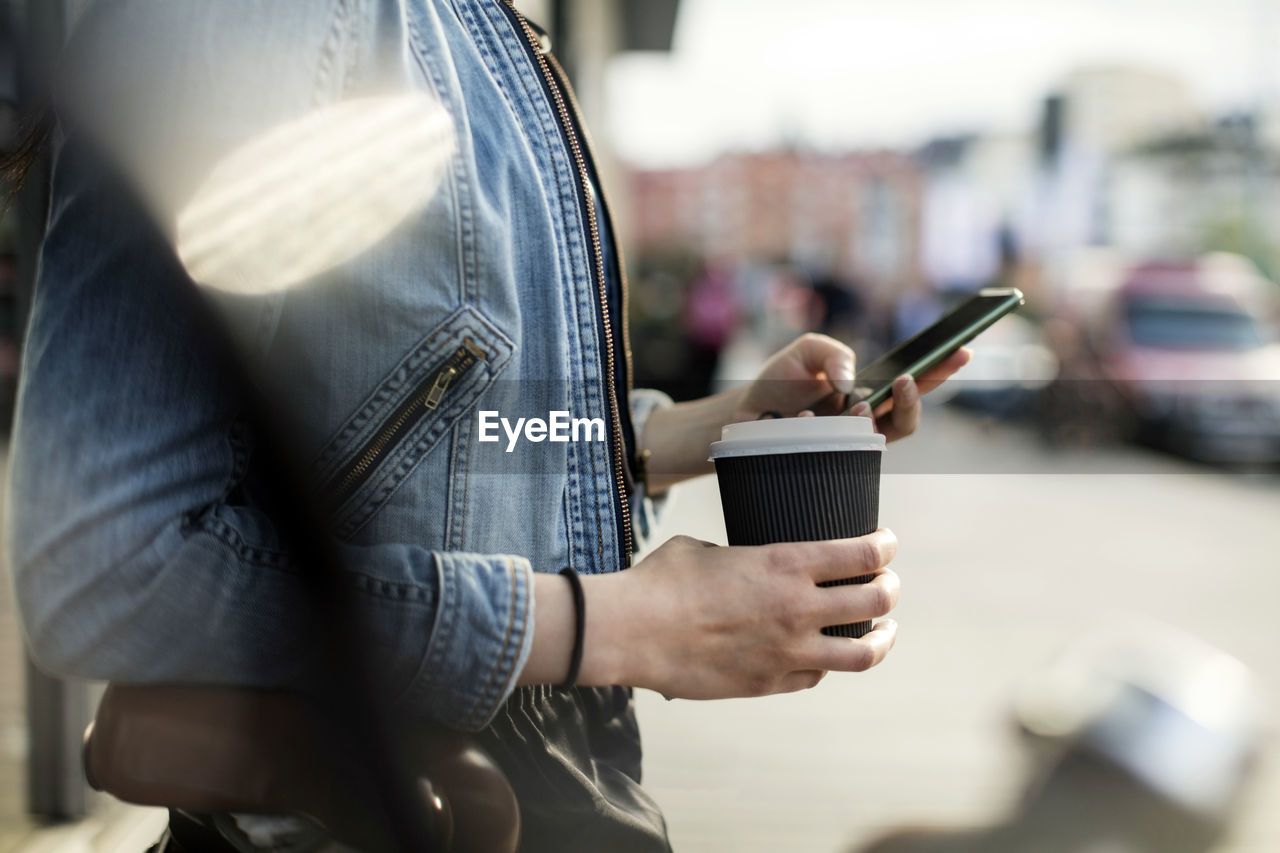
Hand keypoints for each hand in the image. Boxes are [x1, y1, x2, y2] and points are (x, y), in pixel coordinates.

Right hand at [583, 529, 899, 698]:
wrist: (633, 632)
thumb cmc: (662, 581)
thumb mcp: (706, 549)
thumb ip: (739, 556)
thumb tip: (741, 564)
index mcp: (786, 563)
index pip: (863, 554)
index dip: (884, 546)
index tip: (886, 544)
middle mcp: (798, 607)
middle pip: (876, 601)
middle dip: (889, 589)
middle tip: (887, 584)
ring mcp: (789, 651)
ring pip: (865, 652)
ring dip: (882, 638)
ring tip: (884, 631)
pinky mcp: (770, 683)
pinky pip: (818, 676)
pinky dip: (828, 663)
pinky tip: (825, 654)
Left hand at [734, 333, 971, 442]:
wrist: (744, 412)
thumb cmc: (780, 383)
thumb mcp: (805, 352)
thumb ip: (832, 353)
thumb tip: (851, 383)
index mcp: (869, 392)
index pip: (914, 381)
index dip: (941, 369)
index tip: (962, 351)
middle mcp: (865, 421)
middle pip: (908, 419)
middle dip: (914, 399)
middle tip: (906, 381)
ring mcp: (848, 444)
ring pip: (880, 439)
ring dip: (870, 419)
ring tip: (854, 404)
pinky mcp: (826, 460)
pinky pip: (837, 452)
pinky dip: (820, 428)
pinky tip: (803, 418)